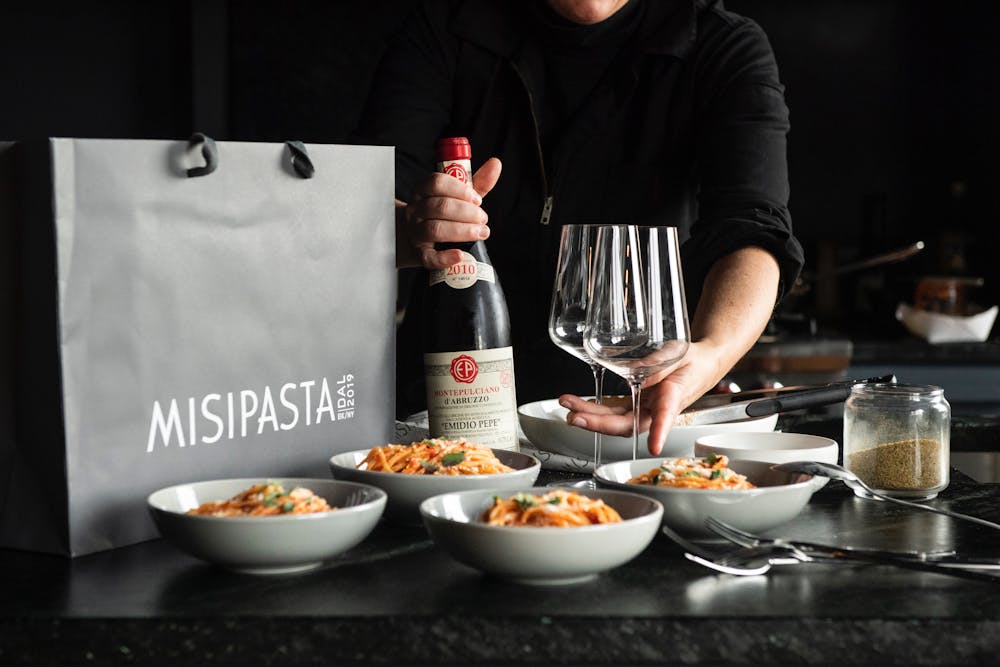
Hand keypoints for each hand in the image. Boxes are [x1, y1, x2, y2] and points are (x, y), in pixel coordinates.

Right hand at [396, 157, 501, 268]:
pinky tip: (460, 255)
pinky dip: (445, 257)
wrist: (419, 237)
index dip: (460, 190)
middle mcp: (415, 209)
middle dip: (467, 213)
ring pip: (435, 229)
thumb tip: (495, 164)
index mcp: (423, 190)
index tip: (477, 199)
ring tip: (481, 232)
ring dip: (462, 231)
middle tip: (483, 219)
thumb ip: (477, 182)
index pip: (437, 183)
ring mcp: (415, 232)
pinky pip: (428, 257)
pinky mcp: (419, 253)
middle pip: (440, 207)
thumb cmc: (443, 213)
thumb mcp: (458, 196)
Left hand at [558, 340, 724, 455]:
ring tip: (566, 406)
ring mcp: (644, 410)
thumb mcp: (678, 354)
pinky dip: (594, 409)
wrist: (700, 364)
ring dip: (590, 415)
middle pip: (627, 425)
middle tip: (575, 417)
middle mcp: (657, 410)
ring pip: (616, 420)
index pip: (666, 417)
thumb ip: (657, 363)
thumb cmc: (692, 360)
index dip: (659, 432)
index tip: (654, 447)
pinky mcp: (636, 405)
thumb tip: (634, 371)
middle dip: (599, 423)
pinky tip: (577, 405)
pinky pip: (614, 411)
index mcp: (673, 397)